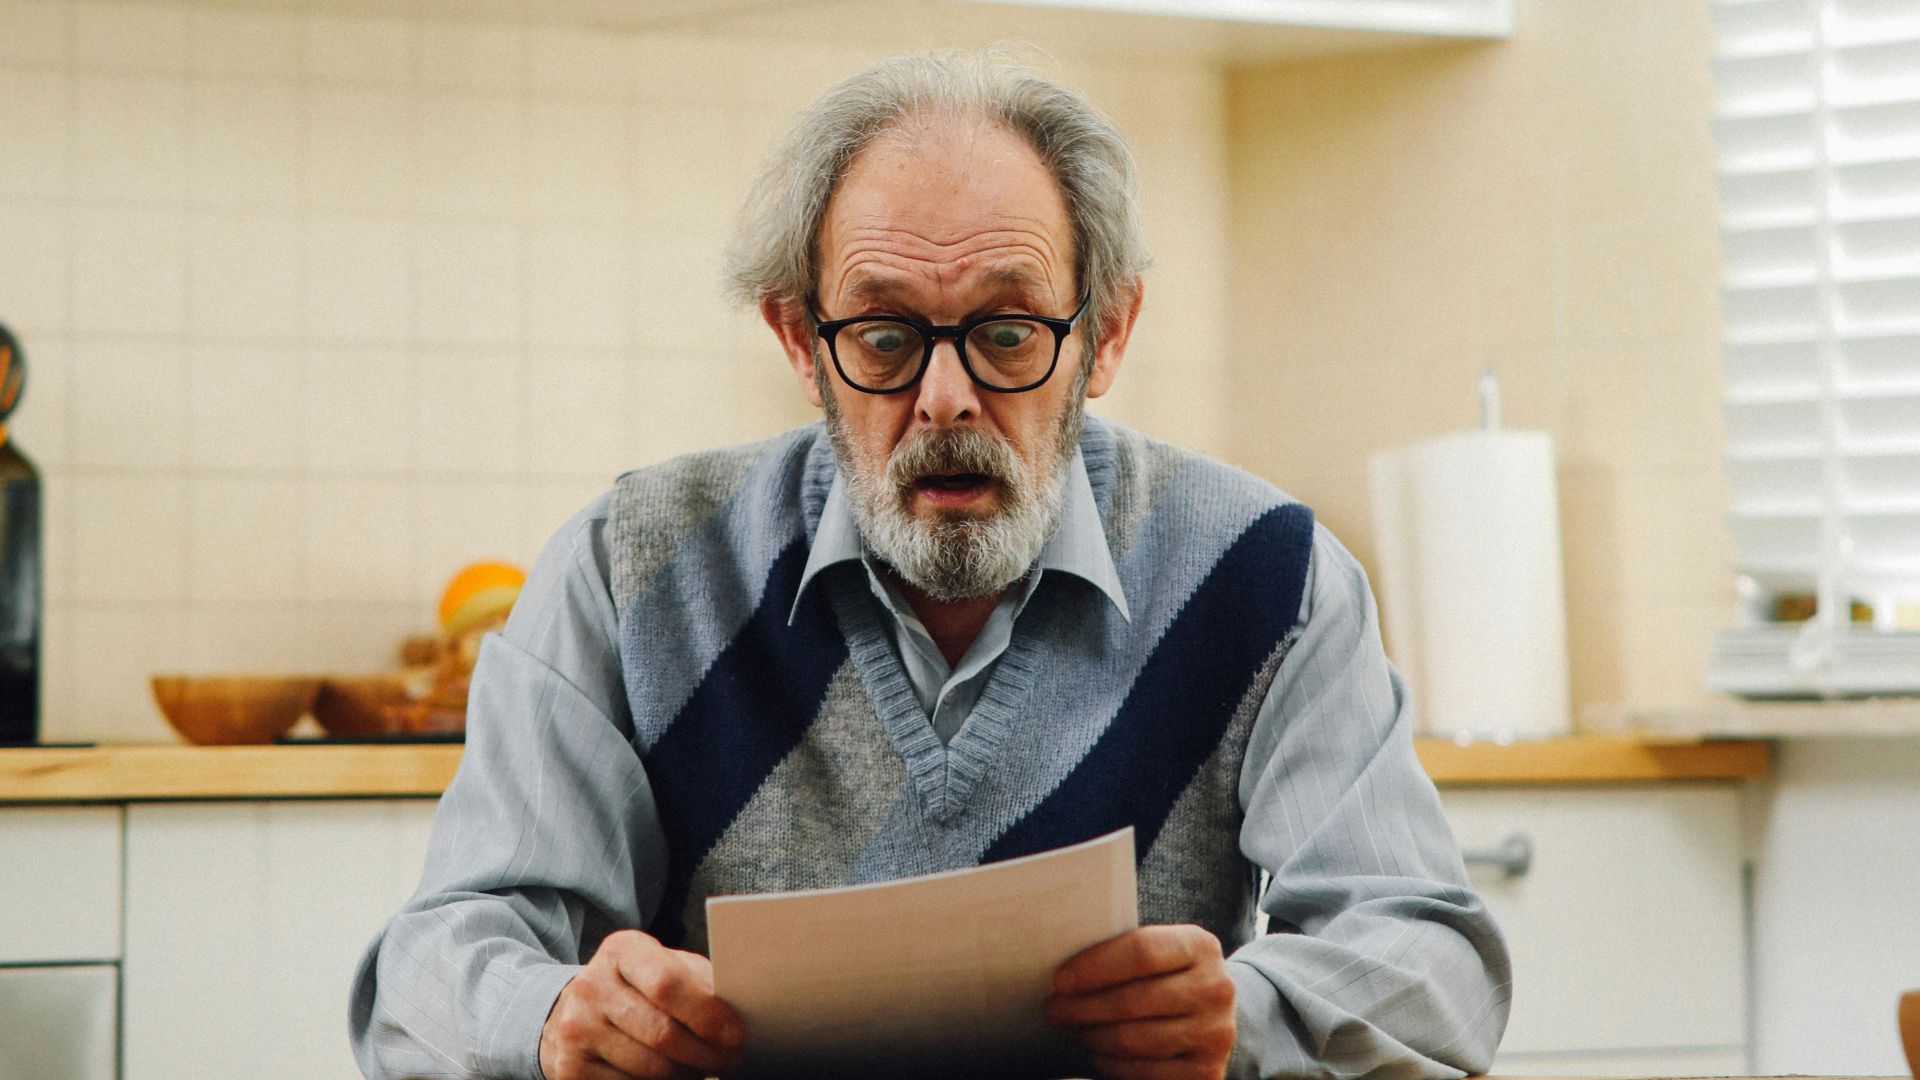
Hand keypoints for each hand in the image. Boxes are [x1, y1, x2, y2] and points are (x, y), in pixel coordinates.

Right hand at [539, 929, 745, 1079]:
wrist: (578, 1010)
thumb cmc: (640, 986)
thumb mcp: (666, 967)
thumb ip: (697, 982)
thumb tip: (738, 1009)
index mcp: (621, 950)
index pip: (667, 985)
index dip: (706, 1014)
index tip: (736, 1035)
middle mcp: (592, 986)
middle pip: (661, 1033)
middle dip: (706, 1053)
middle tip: (732, 1060)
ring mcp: (576, 1029)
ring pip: (649, 1068)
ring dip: (687, 1074)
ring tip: (705, 1067)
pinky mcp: (570, 1068)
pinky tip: (673, 1077)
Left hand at [1045, 924, 1236, 1079]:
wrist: (1213, 1015)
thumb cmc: (1168, 977)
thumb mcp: (1160, 953)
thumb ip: (1124, 953)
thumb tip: (1066, 974)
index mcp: (1200, 947)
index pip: (1141, 951)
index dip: (1094, 967)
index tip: (1060, 980)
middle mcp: (1215, 990)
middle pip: (1132, 1001)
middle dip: (1082, 1007)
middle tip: (1055, 1010)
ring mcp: (1214, 1034)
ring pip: (1132, 1040)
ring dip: (1093, 1036)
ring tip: (1077, 1029)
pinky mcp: (1205, 1072)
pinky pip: (1142, 1072)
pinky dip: (1111, 1064)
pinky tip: (1100, 1052)